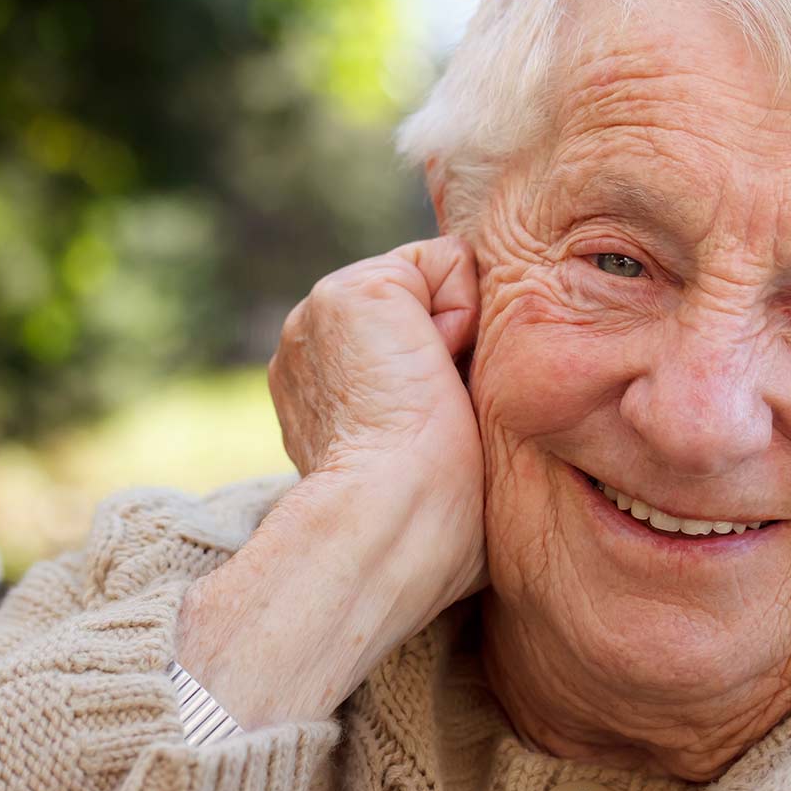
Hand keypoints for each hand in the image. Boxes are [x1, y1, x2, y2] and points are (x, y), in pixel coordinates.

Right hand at [175, 236, 486, 727]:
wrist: (392, 523)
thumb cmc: (429, 529)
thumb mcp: (433, 466)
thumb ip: (434, 421)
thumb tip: (480, 409)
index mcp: (325, 396)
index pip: (408, 344)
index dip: (447, 375)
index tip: (432, 434)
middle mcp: (310, 350)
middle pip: (424, 308)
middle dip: (448, 352)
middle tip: (434, 418)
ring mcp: (318, 315)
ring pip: (435, 284)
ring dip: (453, 339)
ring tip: (429, 398)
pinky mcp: (347, 291)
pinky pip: (446, 261)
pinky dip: (461, 312)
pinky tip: (430, 368)